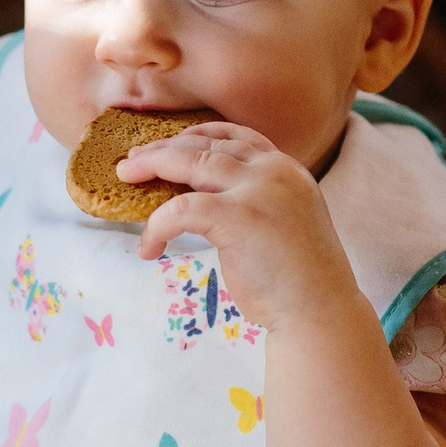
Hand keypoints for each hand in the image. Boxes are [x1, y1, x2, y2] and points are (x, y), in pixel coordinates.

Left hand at [115, 122, 359, 331]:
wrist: (319, 311)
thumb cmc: (298, 279)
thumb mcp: (280, 221)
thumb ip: (252, 201)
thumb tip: (198, 198)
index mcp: (287, 169)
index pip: (236, 136)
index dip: (197, 135)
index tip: (171, 142)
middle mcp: (274, 171)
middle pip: (207, 145)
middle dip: (164, 148)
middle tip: (133, 159)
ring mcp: (257, 191)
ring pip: (190, 163)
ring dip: (151, 167)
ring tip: (126, 177)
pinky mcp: (237, 217)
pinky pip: (180, 209)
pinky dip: (156, 224)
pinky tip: (149, 246)